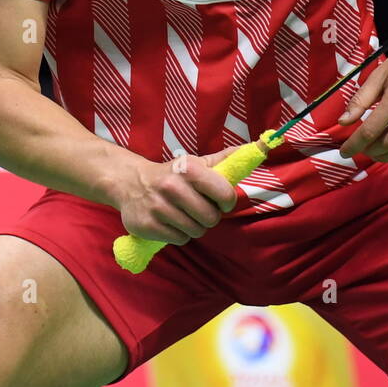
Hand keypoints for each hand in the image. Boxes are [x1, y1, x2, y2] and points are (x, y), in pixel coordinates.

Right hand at [116, 145, 239, 245]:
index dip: (226, 202)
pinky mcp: (148, 226)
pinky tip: (170, 222)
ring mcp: (158, 207)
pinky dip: (178, 234)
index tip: (220, 201)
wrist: (130, 183)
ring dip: (193, 226)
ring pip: (195, 231)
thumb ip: (224, 159)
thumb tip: (256, 147)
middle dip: (208, 216)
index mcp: (189, 169)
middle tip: (198, 209)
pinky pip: (179, 239)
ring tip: (183, 214)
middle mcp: (172, 187)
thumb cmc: (172, 174)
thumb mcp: (195, 163)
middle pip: (211, 218)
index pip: (225, 195)